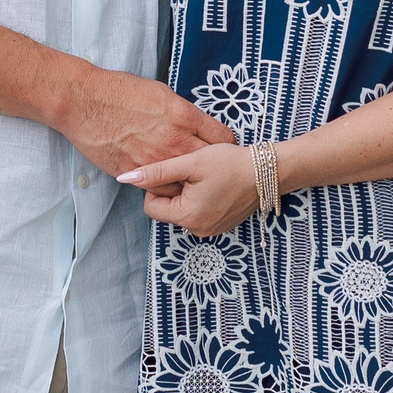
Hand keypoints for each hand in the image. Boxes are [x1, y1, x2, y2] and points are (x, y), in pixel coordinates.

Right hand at [55, 67, 232, 178]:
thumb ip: (182, 112)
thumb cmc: (119, 91)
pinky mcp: (136, 174)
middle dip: (210, 164)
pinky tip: (160, 179)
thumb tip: (196, 126)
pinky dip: (164, 188)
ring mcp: (155, 160)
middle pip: (209, 163)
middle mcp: (174, 140)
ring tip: (183, 176)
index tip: (219, 146)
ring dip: (187, 181)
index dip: (223, 144)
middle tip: (206, 165)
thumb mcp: (160, 92)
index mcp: (183, 115)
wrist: (84, 102)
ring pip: (186, 183)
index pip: (222, 138)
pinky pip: (160, 190)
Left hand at [121, 143, 259, 237]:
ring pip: (182, 211)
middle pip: (166, 210)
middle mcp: (198, 230)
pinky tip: (213, 185)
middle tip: (192, 172)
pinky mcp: (220, 225)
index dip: (158, 186)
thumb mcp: (190, 162)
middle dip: (173, 190)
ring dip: (186, 194)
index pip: (151, 206)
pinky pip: (197, 213)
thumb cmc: (229, 163)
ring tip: (205, 178)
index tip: (175, 170)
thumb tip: (125, 178)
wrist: (266, 171)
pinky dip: (200, 200)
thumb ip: (157, 171)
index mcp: (187, 217)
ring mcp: (210, 230)